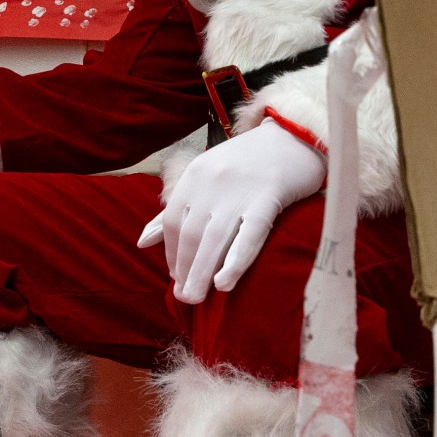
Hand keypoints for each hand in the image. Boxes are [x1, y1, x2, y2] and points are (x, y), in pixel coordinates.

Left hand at [138, 121, 325, 303]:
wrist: (294, 138)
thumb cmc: (249, 163)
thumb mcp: (207, 177)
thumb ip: (176, 209)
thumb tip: (142, 242)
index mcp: (194, 176)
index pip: (171, 223)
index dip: (170, 253)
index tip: (177, 276)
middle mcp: (211, 182)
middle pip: (190, 234)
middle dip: (184, 269)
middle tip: (186, 297)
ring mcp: (239, 190)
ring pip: (213, 239)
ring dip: (200, 273)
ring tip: (195, 298)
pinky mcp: (269, 197)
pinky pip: (249, 234)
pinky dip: (234, 261)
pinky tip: (224, 283)